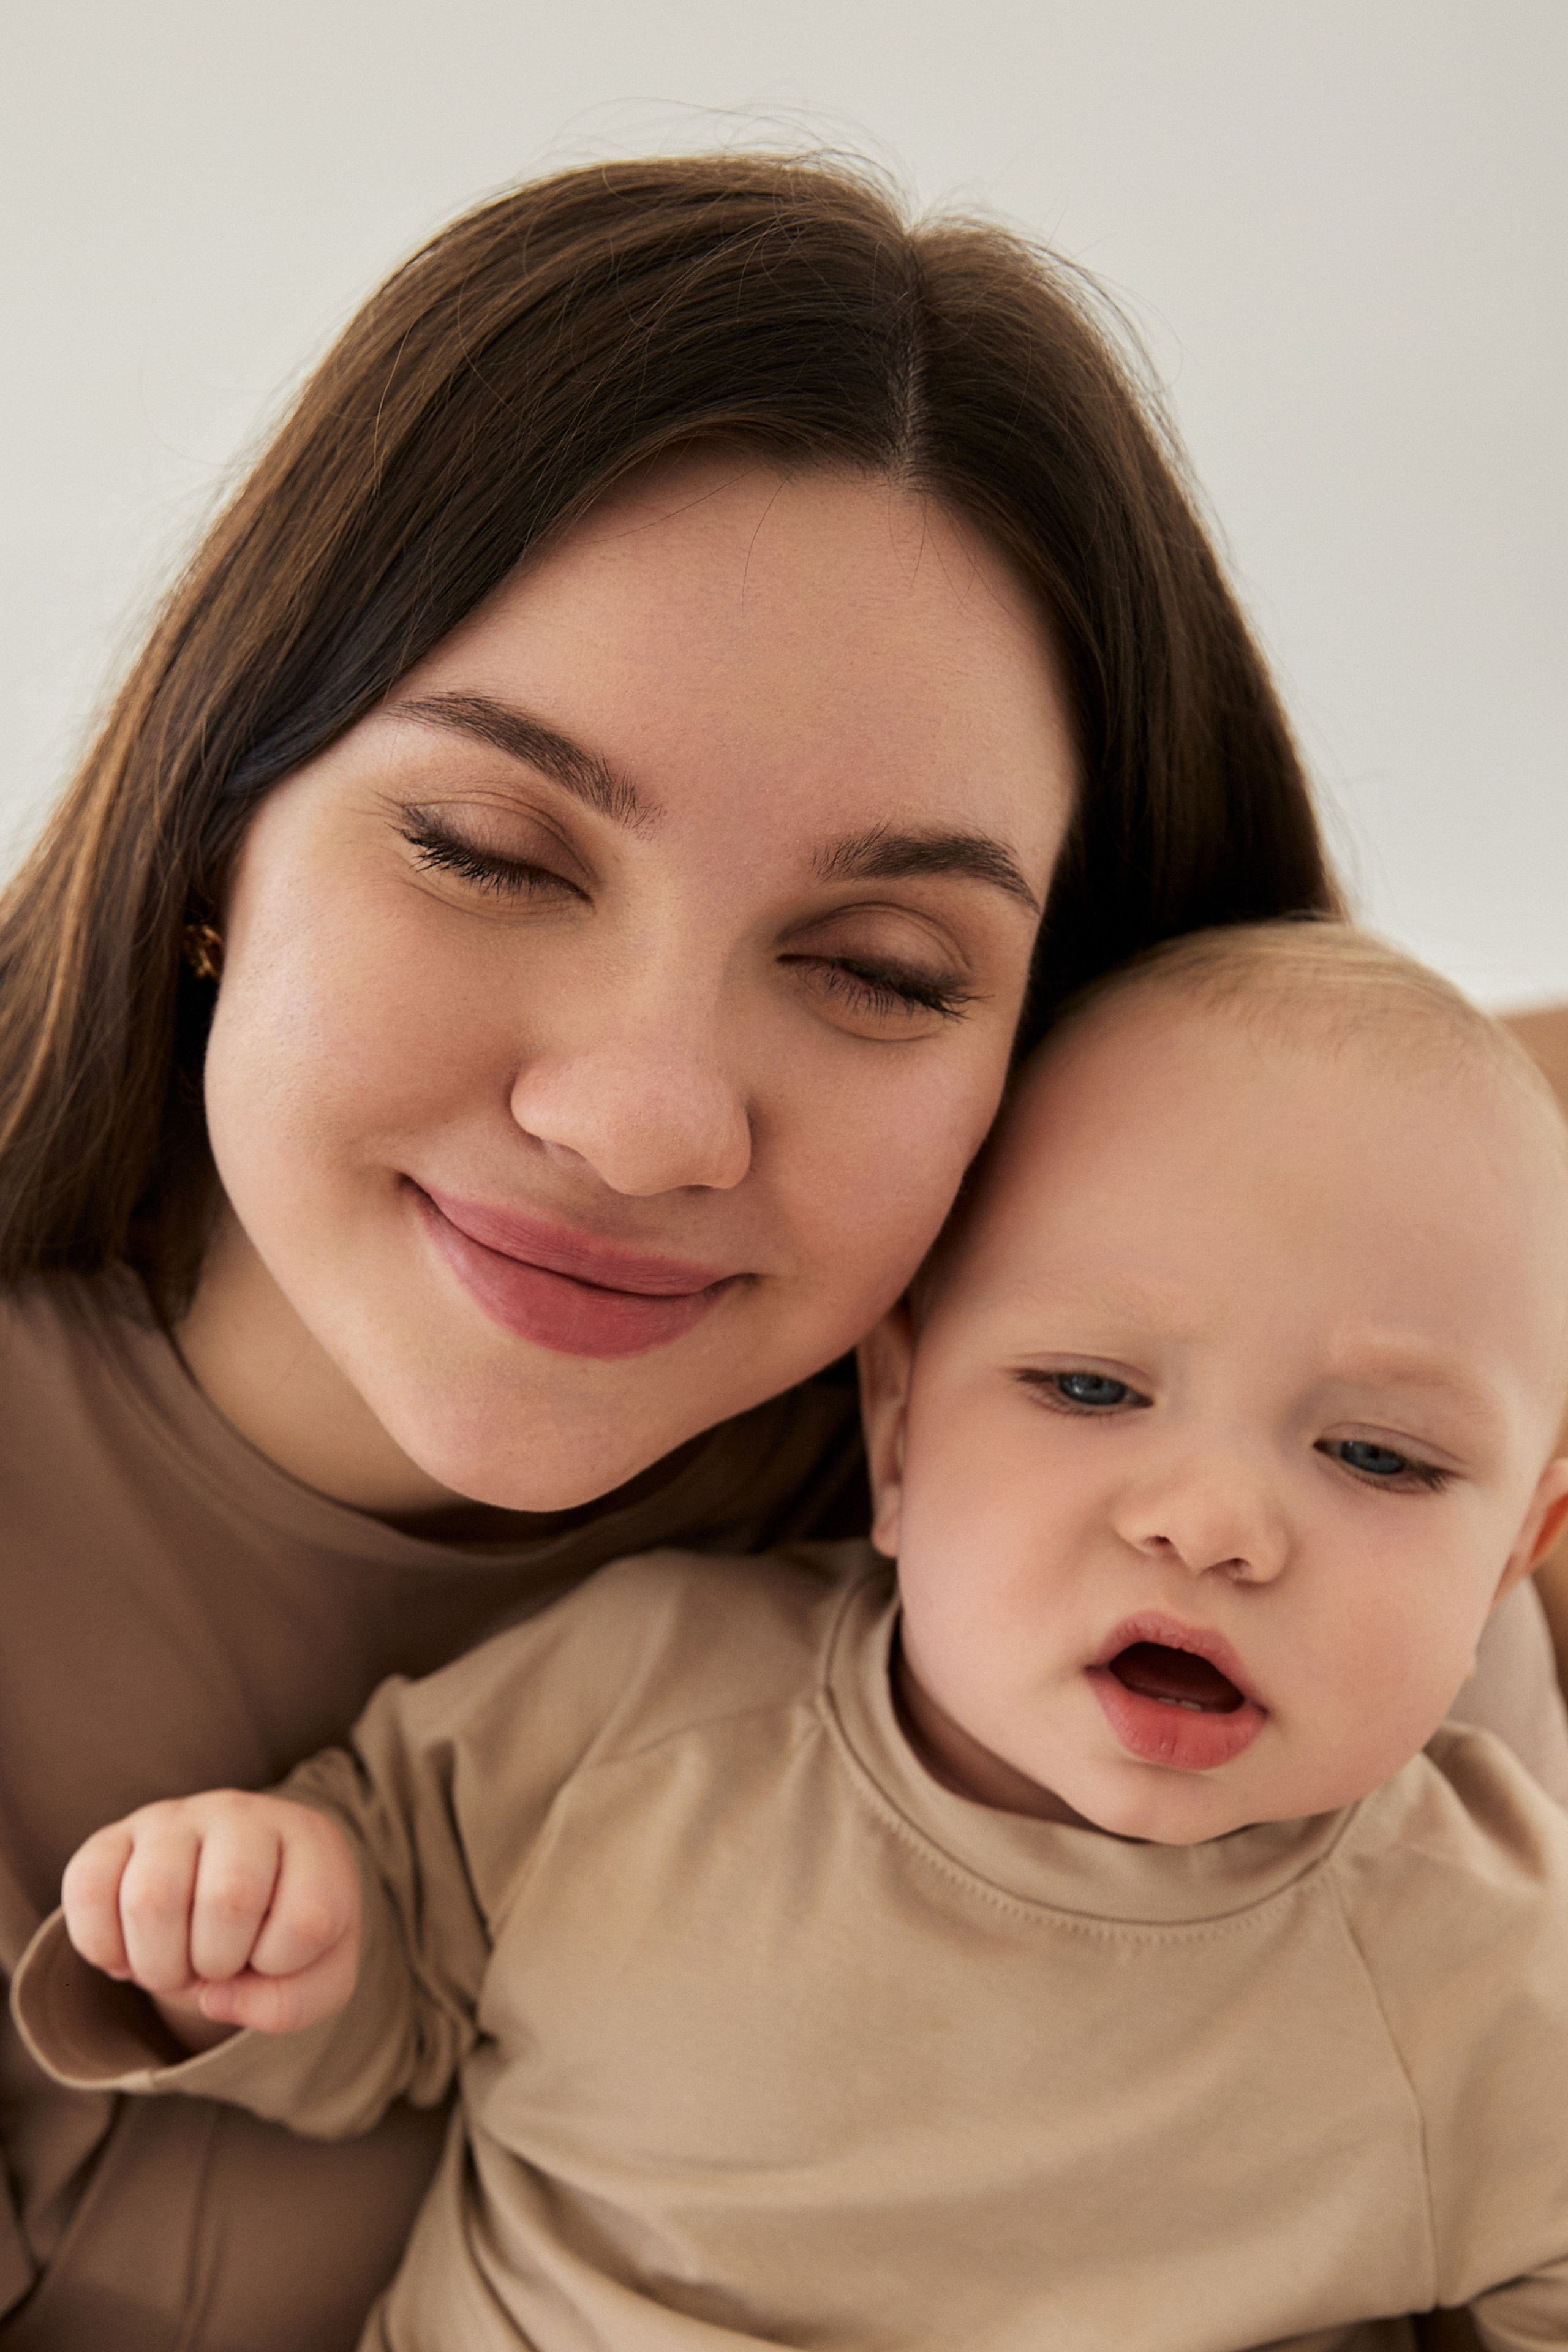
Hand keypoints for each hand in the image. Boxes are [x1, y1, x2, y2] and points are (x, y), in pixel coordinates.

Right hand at [61, 1791, 360, 2047]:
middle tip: (216, 1964)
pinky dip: (101, 1948)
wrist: (235, 1892)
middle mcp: (242, 1814)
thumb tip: (215, 1999)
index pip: (308, 1919)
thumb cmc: (282, 1933)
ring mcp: (174, 1818)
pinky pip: (88, 1891)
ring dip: (159, 1965)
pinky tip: (129, 1953)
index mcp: (310, 1841)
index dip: (283, 1963)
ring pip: (151, 1899)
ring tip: (175, 1961)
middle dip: (216, 1964)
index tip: (273, 1955)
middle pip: (227, 1901)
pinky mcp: (114, 1836)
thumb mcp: (317, 1977)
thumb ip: (289, 2004)